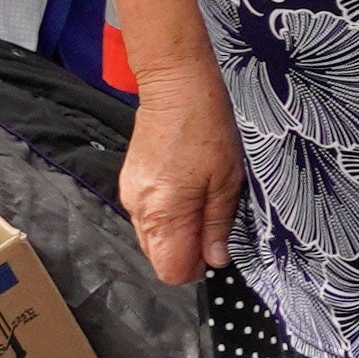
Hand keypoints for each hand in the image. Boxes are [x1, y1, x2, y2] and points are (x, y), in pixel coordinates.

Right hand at [119, 63, 241, 286]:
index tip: (217, 250)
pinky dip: (168, 215)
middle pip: (158, 257)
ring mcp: (130, 195)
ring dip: (178, 232)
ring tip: (202, 200)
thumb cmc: (207, 128)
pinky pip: (148, 216)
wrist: (175, 87)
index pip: (170, 270)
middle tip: (214, 223)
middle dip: (187, 251)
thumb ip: (217, 225)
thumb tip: (216, 260)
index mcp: (162, 214)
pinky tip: (187, 189)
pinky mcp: (130, 182)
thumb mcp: (227, 180)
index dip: (196, 267)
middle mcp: (138, 209)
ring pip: (153, 237)